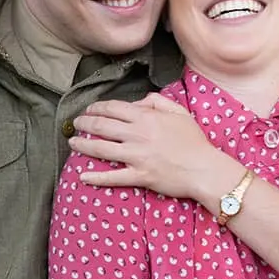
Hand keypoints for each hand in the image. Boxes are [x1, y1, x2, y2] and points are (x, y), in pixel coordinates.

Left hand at [69, 94, 236, 200]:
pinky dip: (96, 177)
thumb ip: (158, 102)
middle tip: (76, 123)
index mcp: (146, 118)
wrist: (205, 169)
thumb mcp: (179, 113)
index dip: (97, 107)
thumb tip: (140, 101)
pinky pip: (113, 177)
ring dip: (83, 144)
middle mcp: (138, 135)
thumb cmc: (195, 141)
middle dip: (85, 123)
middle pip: (102, 126)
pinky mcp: (139, 176)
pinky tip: (82, 175)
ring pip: (101, 148)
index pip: (113, 108)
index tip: (89, 109)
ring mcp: (137, 157)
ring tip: (72, 142)